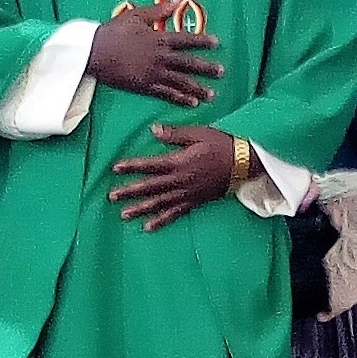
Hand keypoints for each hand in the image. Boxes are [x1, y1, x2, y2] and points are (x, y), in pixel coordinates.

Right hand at [87, 0, 222, 107]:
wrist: (93, 52)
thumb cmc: (112, 32)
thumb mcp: (135, 16)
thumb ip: (158, 10)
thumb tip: (178, 1)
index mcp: (159, 38)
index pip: (186, 40)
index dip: (203, 41)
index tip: (217, 43)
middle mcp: (160, 57)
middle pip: (188, 63)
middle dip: (206, 68)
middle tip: (221, 72)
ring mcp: (153, 73)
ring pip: (180, 82)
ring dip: (197, 88)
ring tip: (211, 94)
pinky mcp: (144, 86)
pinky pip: (166, 93)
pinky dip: (179, 99)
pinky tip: (191, 103)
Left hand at [109, 124, 236, 231]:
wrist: (245, 164)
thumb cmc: (221, 145)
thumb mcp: (198, 133)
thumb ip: (174, 134)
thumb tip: (153, 130)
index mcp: (179, 163)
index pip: (149, 166)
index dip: (131, 166)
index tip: (115, 168)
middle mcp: (180, 181)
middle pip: (150, 188)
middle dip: (130, 192)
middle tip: (111, 196)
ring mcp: (187, 194)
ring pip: (160, 204)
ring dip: (141, 209)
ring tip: (124, 215)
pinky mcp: (195, 202)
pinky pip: (175, 214)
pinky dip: (161, 221)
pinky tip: (148, 227)